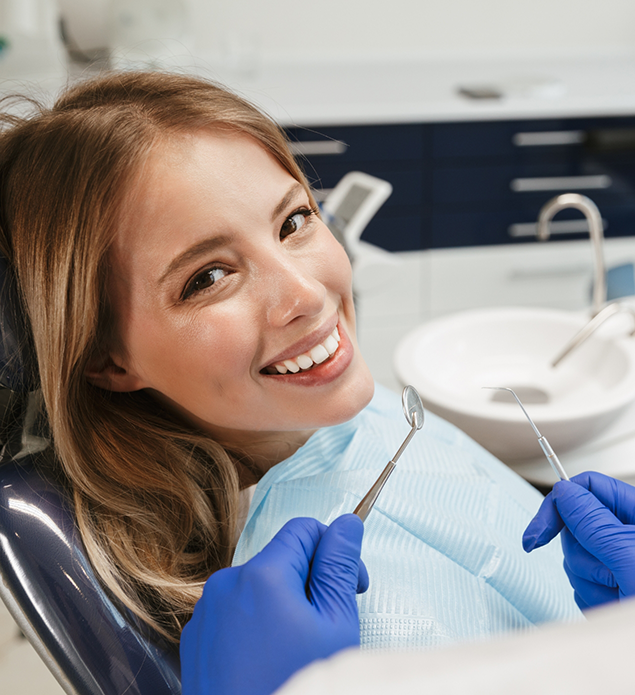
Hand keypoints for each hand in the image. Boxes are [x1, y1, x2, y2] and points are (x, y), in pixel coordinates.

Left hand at [180, 514, 368, 694]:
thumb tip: (348, 523)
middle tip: (328, 623)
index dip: (334, 549)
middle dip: (310, 580)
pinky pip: (234, 612)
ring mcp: (206, 612)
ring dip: (283, 603)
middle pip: (281, 559)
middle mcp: (226, 584)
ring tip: (296, 648)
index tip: (350, 581)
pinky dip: (256, 624)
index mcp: (262, 574)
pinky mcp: (196, 638)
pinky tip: (269, 659)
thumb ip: (339, 566)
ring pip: (258, 586)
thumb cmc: (295, 686)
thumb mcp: (334, 625)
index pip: (304, 529)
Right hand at [523, 471, 634, 608]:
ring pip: (577, 561)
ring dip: (591, 582)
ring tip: (621, 594)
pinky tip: (616, 606)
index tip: (539, 533)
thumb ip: (594, 522)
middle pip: (576, 528)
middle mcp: (628, 536)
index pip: (588, 488)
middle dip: (583, 556)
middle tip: (610, 573)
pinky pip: (582, 586)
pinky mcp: (613, 587)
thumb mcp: (629, 555)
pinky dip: (594, 599)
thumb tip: (564, 493)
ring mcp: (620, 562)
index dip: (559, 505)